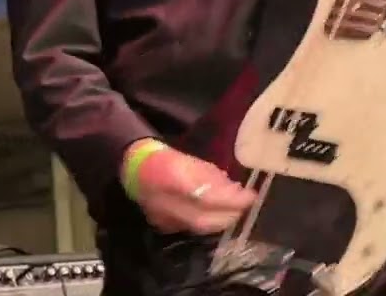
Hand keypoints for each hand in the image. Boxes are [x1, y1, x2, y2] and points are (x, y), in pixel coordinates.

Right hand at [123, 140, 255, 234]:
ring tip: (235, 211)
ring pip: (198, 226)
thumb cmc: (166, 159)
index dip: (231, 201)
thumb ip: (212, 177)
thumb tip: (236, 190)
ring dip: (220, 221)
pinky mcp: (161, 224)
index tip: (251, 197)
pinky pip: (189, 227)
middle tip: (245, 206)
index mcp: (174, 179)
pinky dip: (207, 222)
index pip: (207, 198)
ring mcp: (162, 217)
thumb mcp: (191, 161)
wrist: (134, 169)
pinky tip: (217, 214)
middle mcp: (166, 203)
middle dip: (228, 215)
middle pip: (203, 219)